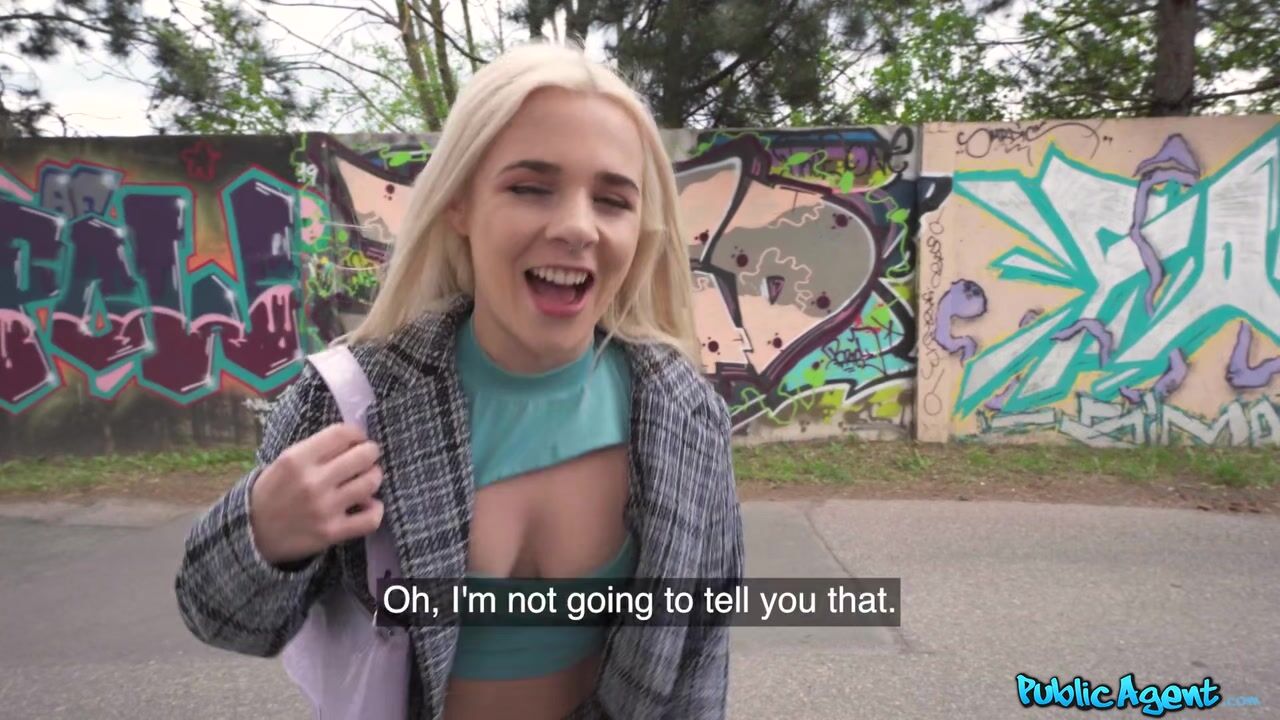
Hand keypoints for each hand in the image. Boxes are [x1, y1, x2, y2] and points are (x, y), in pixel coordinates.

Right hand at [249, 423, 384, 565]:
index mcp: (297, 459)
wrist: (253, 534)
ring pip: (371, 483)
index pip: (342, 433)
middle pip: (363, 455)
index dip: (357, 434)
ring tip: (366, 480)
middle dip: (370, 453)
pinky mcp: (332, 532)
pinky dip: (375, 510)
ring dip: (373, 478)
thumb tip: (354, 441)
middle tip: (366, 458)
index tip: (357, 440)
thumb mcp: (284, 462)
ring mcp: (324, 508)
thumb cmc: (273, 492)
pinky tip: (368, 505)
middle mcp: (312, 481)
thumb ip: (315, 450)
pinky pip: (371, 518)